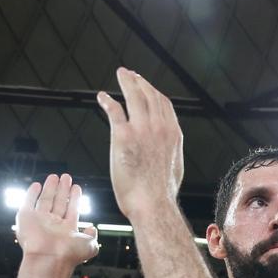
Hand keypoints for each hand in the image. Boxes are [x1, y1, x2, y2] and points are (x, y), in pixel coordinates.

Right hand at [14, 173, 99, 265]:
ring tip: (55, 176)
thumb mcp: (90, 246)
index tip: (77, 188)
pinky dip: (31, 193)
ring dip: (50, 188)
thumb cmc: (69, 254)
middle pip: (59, 203)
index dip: (75, 199)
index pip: (72, 211)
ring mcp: (39, 221)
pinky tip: (36, 185)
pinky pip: (28, 202)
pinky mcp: (25, 218)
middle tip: (67, 177)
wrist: (48, 258)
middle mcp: (52, 226)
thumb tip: (92, 228)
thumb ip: (93, 237)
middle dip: (63, 190)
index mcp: (66, 231)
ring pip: (45, 200)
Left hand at [96, 68, 183, 220]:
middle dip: (139, 81)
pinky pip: (114, 110)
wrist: (153, 203)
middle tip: (130, 74)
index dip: (153, 91)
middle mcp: (160, 127)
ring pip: (134, 96)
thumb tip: (169, 149)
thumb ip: (171, 150)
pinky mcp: (123, 135)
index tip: (146, 85)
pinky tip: (102, 97)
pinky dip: (108, 101)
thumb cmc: (161, 193)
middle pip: (149, 94)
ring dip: (126, 82)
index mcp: (173, 134)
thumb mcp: (174, 166)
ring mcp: (142, 129)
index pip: (164, 104)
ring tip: (121, 75)